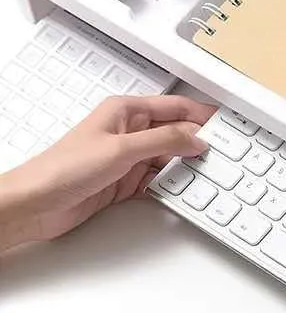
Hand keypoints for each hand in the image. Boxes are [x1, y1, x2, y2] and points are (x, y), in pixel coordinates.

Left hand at [0, 95, 215, 251]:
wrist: (35, 205)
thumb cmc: (61, 168)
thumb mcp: (122, 149)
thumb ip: (164, 141)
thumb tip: (195, 138)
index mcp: (125, 111)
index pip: (175, 107)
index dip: (201, 115)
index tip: (224, 124)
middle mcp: (128, 132)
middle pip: (175, 132)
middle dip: (197, 141)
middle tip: (222, 152)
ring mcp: (127, 157)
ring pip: (169, 157)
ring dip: (185, 164)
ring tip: (207, 171)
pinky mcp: (125, 181)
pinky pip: (158, 179)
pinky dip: (171, 183)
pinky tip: (184, 187)